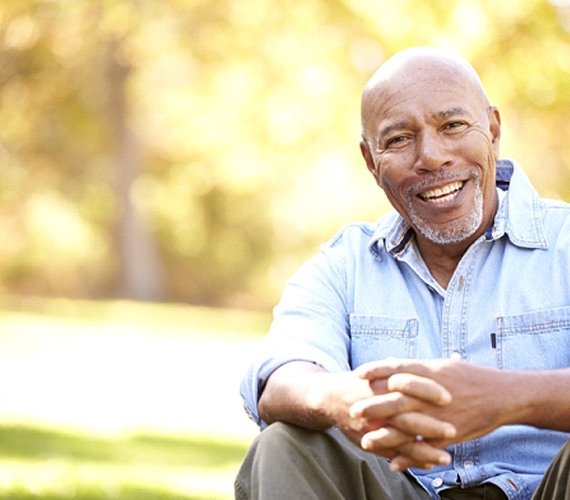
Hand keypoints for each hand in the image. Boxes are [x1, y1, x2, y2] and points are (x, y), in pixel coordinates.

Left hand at [354, 358, 513, 468]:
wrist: (503, 395)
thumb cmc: (471, 377)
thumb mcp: (443, 366)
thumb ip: (416, 367)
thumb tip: (391, 362)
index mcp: (430, 371)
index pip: (397, 367)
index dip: (376, 370)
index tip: (357, 373)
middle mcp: (432, 391)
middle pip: (397, 397)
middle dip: (373, 405)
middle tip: (353, 410)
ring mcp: (440, 413)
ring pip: (408, 425)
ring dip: (385, 435)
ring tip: (365, 441)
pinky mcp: (449, 433)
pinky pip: (425, 446)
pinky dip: (408, 456)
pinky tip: (393, 463)